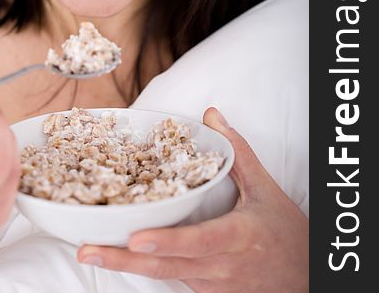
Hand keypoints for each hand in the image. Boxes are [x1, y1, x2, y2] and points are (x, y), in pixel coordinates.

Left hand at [77, 106, 307, 291]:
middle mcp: (220, 266)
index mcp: (236, 237)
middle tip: (86, 250)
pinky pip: (174, 279)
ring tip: (92, 253)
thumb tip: (213, 115)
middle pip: (168, 266)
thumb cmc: (285, 232)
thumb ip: (237, 152)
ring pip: (165, 277)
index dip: (166, 242)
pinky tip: (121, 258)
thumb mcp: (265, 189)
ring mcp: (212, 285)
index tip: (135, 238)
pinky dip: (147, 269)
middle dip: (125, 260)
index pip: (197, 242)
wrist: (305, 278)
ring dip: (129, 267)